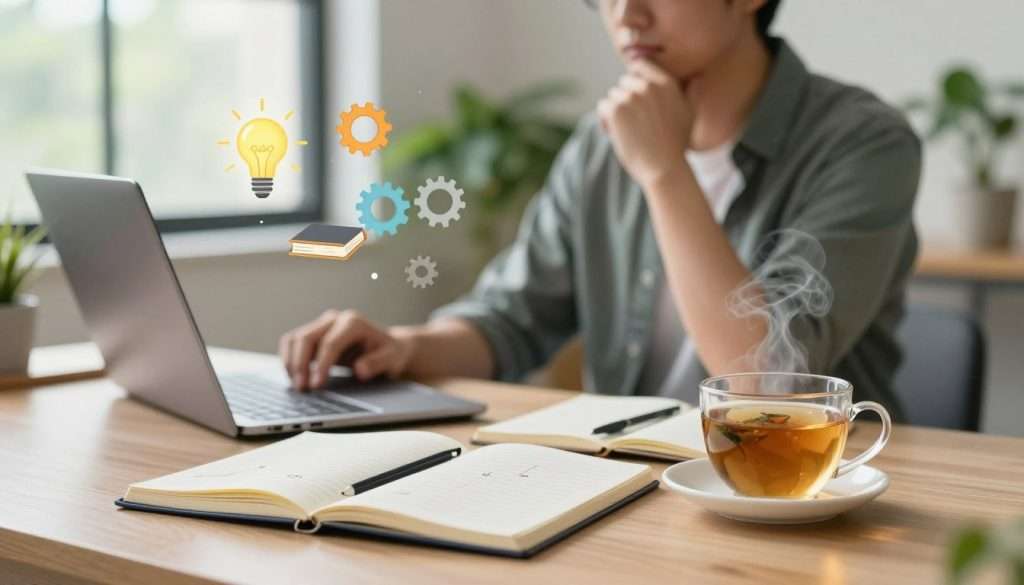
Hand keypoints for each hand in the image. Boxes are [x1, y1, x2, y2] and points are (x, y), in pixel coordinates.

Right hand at [278, 310, 415, 389]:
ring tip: (297, 386)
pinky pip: (292, 343)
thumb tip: (360, 369)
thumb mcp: (392, 359)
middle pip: (307, 337)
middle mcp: (334, 319)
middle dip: (301, 364)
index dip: (322, 365)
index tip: (317, 385)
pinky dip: (288, 359)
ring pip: (295, 339)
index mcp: (353, 322)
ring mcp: (321, 325)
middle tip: (302, 389)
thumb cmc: (389, 353)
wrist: (386, 347)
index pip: (330, 343)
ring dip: (291, 363)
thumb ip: (378, 363)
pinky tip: (294, 378)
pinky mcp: (313, 334)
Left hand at [597, 60, 694, 187]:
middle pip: (624, 81)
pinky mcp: (616, 109)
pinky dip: (606, 121)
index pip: (640, 65)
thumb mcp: (689, 115)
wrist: (664, 168)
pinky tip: (617, 135)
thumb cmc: (676, 145)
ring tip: (628, 131)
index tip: (636, 98)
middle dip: (626, 98)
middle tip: (634, 122)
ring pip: (613, 95)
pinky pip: (603, 107)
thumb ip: (690, 93)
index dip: (635, 80)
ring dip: (616, 111)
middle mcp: (648, 86)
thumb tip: (696, 77)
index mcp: (666, 83)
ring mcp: (631, 96)